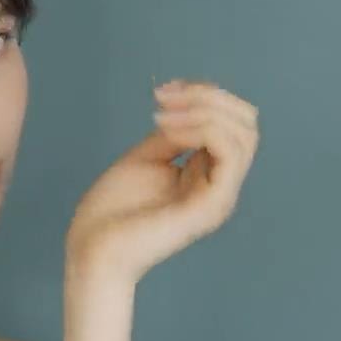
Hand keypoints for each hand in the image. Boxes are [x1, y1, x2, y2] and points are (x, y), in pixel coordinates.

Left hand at [65, 79, 259, 284]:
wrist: (93, 250)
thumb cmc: (111, 212)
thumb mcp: (146, 158)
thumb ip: (174, 135)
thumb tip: (191, 108)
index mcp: (208, 176)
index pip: (232, 124)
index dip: (204, 96)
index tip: (162, 91)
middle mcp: (221, 187)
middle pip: (247, 125)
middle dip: (209, 97)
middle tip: (163, 96)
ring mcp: (220, 198)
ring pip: (243, 135)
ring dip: (203, 110)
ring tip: (162, 115)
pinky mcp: (211, 205)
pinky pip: (229, 153)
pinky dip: (201, 128)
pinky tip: (167, 129)